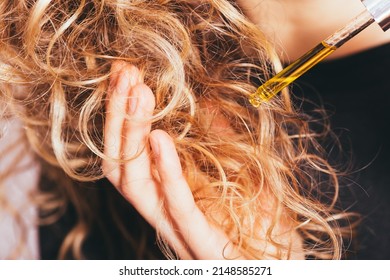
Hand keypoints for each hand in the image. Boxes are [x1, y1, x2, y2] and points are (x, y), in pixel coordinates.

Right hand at [103, 61, 242, 258]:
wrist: (284, 265)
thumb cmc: (261, 220)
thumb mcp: (238, 169)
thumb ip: (217, 138)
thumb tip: (206, 100)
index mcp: (168, 194)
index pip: (131, 152)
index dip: (122, 112)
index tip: (124, 72)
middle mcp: (163, 212)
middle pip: (122, 164)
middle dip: (118, 116)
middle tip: (123, 74)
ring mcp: (179, 230)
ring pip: (137, 183)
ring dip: (133, 135)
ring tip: (137, 94)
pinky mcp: (202, 244)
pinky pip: (178, 206)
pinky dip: (168, 170)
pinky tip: (160, 137)